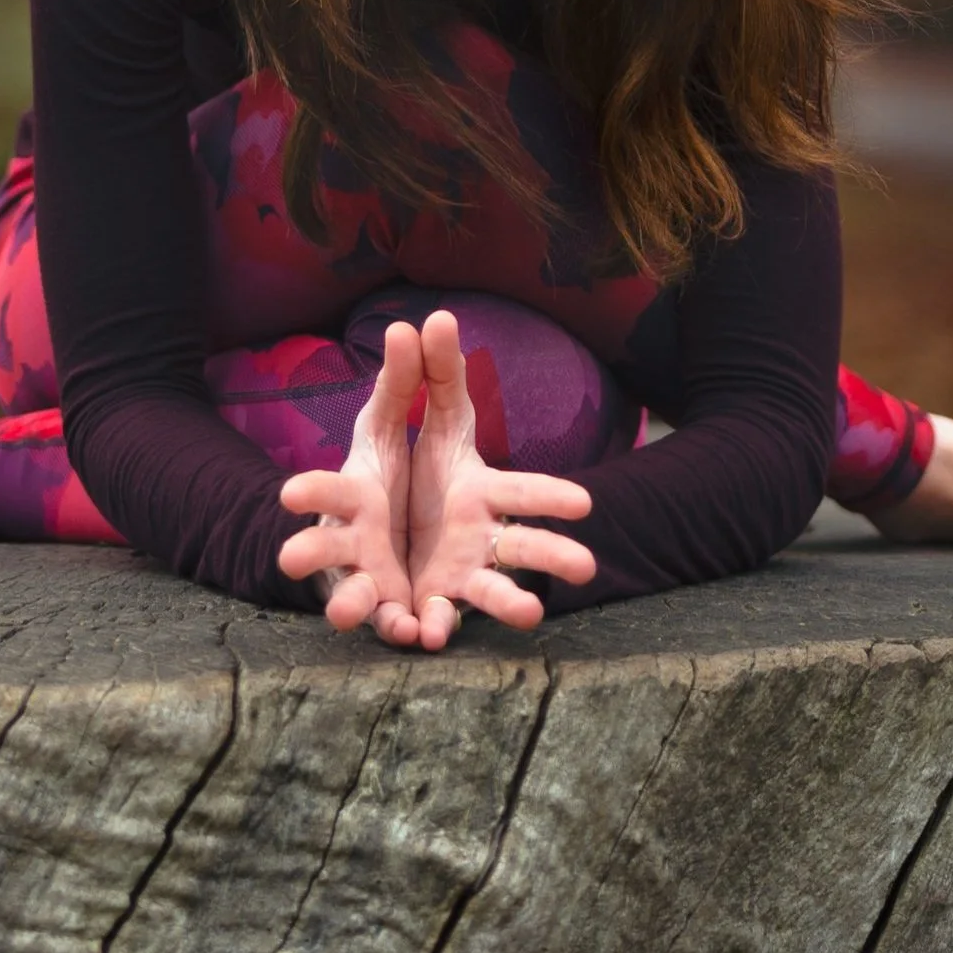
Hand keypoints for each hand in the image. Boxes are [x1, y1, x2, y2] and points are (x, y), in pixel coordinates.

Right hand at [277, 316, 423, 645]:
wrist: (409, 540)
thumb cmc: (397, 481)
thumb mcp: (402, 429)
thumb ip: (412, 381)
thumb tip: (427, 317)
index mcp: (357, 494)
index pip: (329, 488)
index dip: (310, 492)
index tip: (287, 494)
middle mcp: (362, 540)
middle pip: (327, 546)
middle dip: (310, 551)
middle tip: (289, 558)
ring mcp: (383, 580)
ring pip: (361, 595)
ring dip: (350, 606)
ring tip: (346, 615)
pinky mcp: (413, 610)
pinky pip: (407, 625)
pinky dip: (410, 631)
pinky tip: (422, 637)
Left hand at [400, 308, 594, 649]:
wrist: (364, 532)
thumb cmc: (400, 475)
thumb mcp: (400, 420)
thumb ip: (421, 379)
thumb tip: (431, 317)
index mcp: (478, 493)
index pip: (523, 492)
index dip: (552, 497)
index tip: (586, 504)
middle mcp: (477, 539)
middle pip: (524, 549)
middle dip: (554, 555)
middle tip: (588, 569)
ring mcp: (452, 578)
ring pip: (487, 595)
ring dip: (508, 604)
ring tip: (532, 616)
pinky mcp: (418, 609)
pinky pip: (426, 621)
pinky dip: (425, 629)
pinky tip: (420, 635)